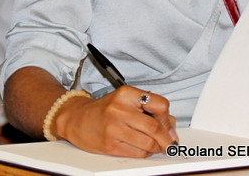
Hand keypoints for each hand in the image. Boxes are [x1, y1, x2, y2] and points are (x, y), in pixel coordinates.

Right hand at [53, 86, 177, 157]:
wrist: (76, 119)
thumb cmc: (104, 110)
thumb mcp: (125, 101)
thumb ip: (149, 109)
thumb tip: (171, 127)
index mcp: (126, 94)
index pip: (159, 105)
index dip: (168, 118)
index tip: (169, 125)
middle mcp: (119, 109)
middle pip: (155, 127)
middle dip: (167, 139)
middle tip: (170, 143)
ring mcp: (114, 128)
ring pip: (149, 143)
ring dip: (157, 148)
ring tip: (156, 146)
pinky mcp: (110, 145)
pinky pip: (138, 153)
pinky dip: (146, 153)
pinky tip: (143, 149)